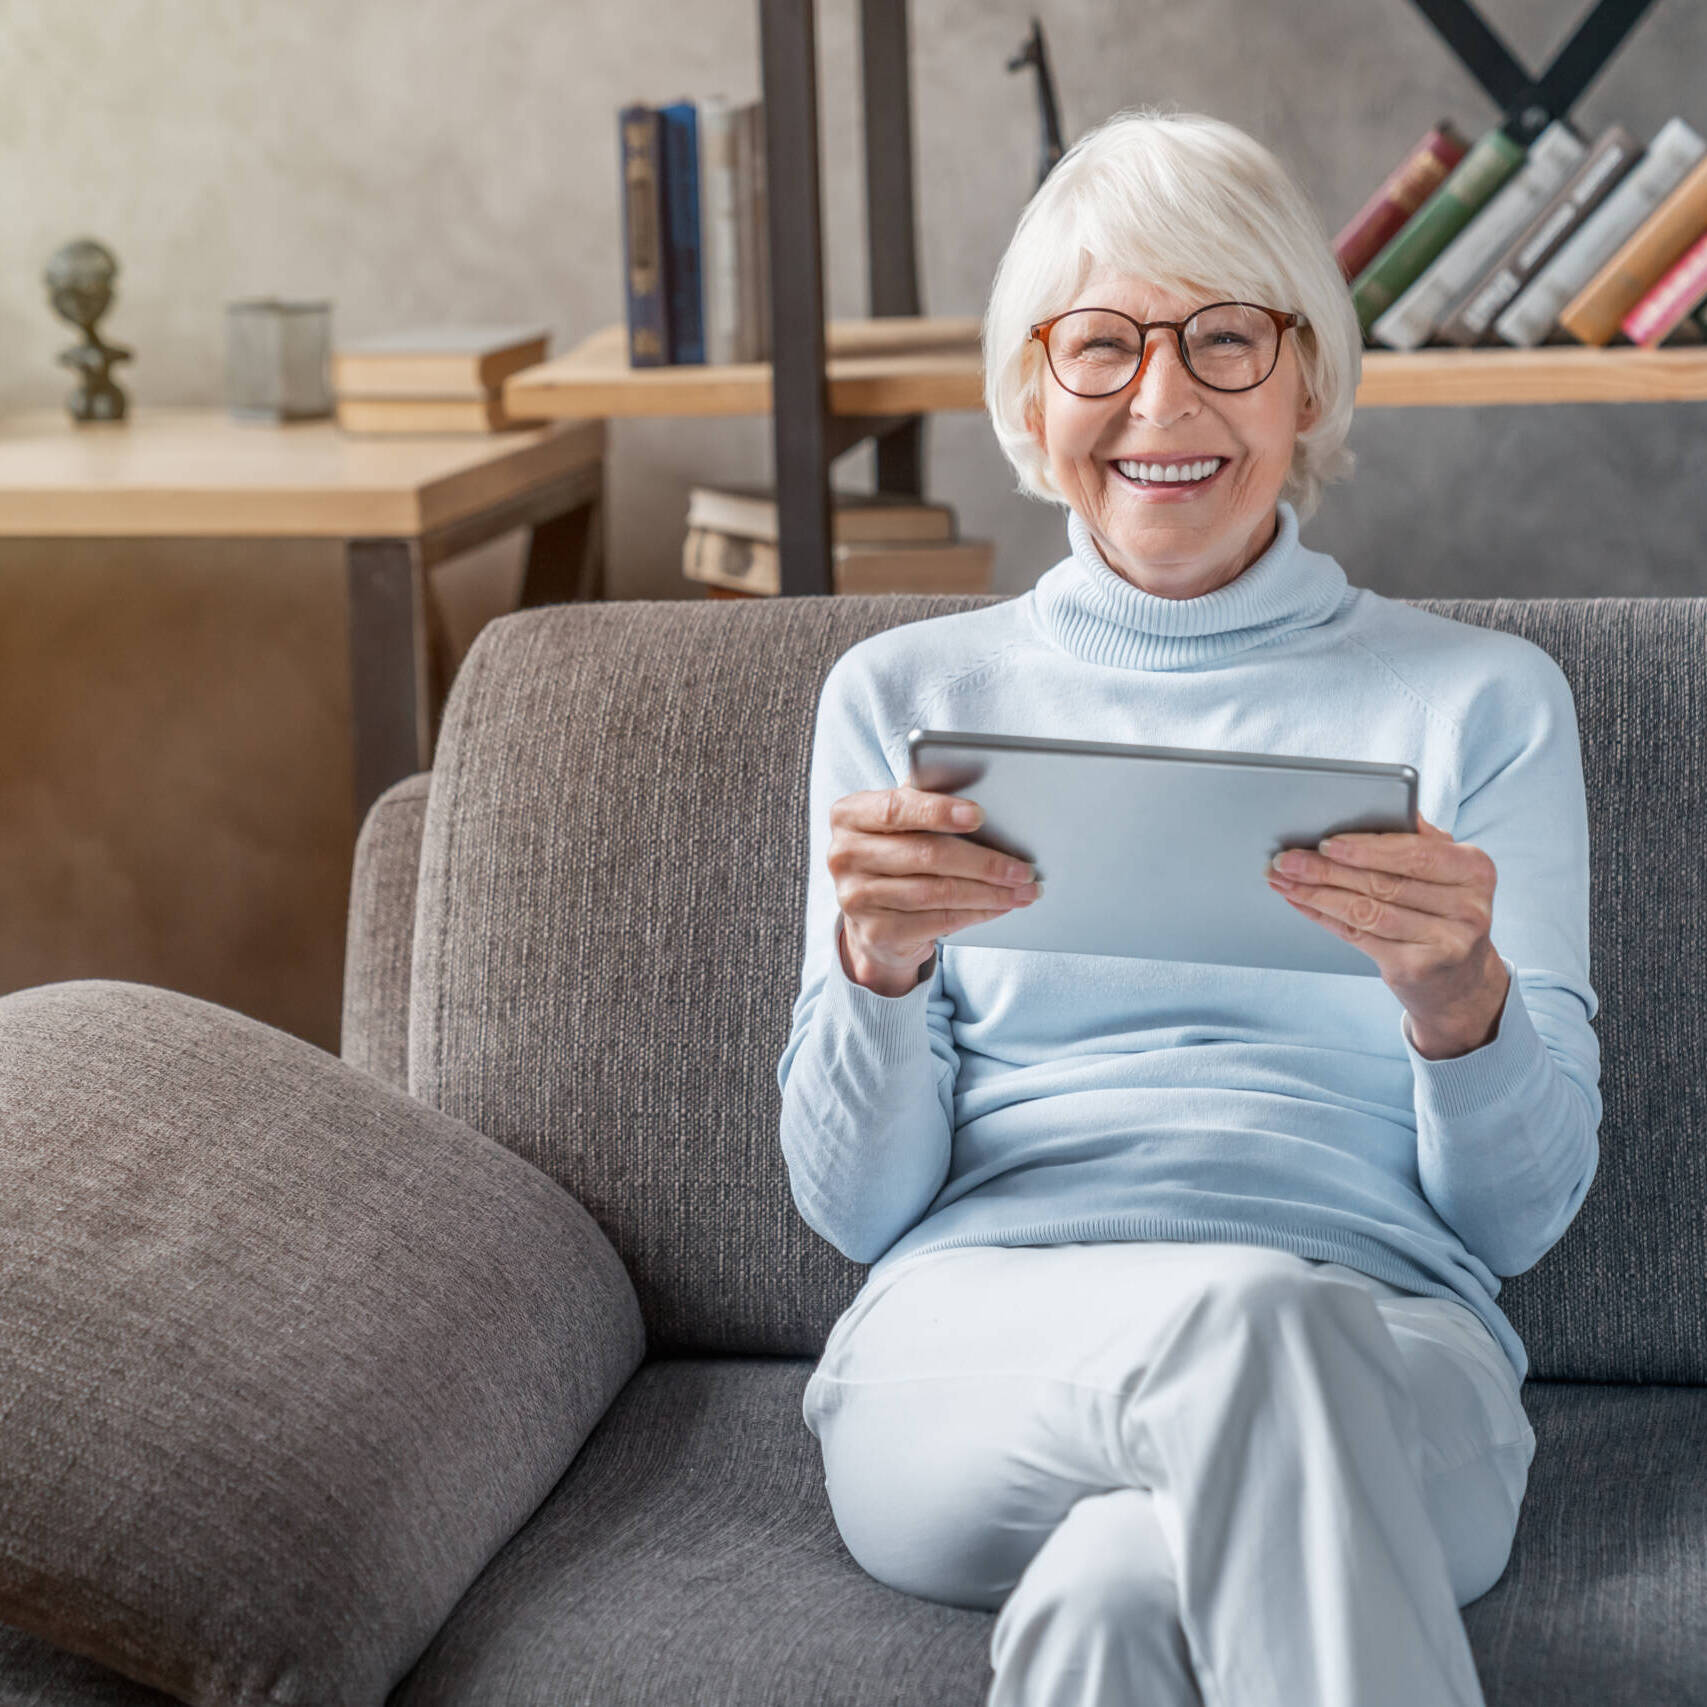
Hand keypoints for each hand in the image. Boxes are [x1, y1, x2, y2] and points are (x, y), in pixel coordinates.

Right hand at [828, 785, 1040, 995]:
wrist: (872, 916)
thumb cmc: (896, 855)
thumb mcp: (900, 824)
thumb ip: (925, 803)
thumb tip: (983, 791)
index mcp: (849, 816)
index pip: (896, 809)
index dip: (939, 811)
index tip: (979, 815)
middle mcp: (844, 856)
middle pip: (925, 855)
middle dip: (983, 861)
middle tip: (1022, 867)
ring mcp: (857, 898)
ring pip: (937, 892)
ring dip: (989, 892)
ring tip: (1022, 889)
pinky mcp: (876, 932)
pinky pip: (938, 921)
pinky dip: (976, 913)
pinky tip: (1000, 906)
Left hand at [1264, 812, 1509, 1057]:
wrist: (1460, 978)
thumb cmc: (1442, 909)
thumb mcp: (1445, 871)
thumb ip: (1418, 839)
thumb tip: (1380, 802)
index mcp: (1475, 868)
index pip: (1415, 853)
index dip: (1366, 848)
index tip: (1325, 842)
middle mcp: (1468, 907)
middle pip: (1384, 883)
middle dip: (1327, 870)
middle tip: (1286, 860)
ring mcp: (1446, 942)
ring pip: (1367, 912)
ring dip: (1317, 894)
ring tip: (1283, 880)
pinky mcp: (1417, 969)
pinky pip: (1359, 936)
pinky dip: (1323, 917)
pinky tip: (1300, 902)